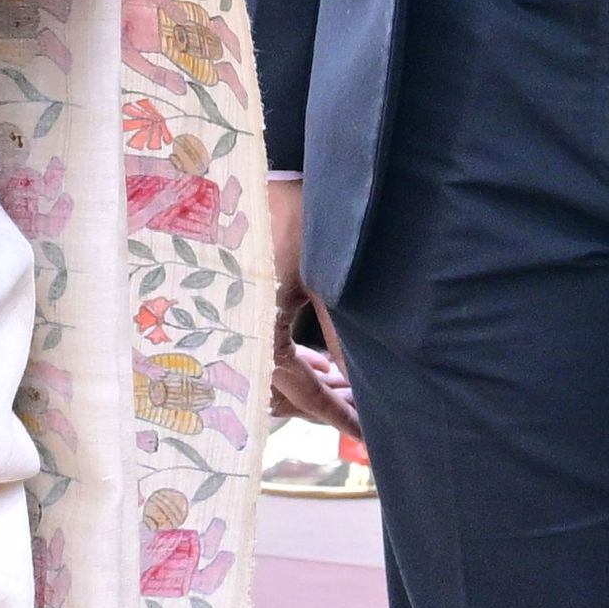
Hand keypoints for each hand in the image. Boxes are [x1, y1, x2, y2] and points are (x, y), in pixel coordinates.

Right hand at [261, 171, 358, 446]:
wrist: (243, 172)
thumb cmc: (290, 218)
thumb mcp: (325, 279)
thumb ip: (343, 336)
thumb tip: (369, 382)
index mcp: (255, 330)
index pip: (302, 391)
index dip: (338, 415)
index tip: (369, 435)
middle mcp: (238, 333)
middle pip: (288, 388)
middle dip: (331, 403)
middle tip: (371, 417)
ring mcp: (237, 321)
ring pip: (280, 371)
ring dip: (317, 382)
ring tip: (356, 391)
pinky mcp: (242, 306)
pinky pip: (270, 349)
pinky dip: (300, 361)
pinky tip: (326, 368)